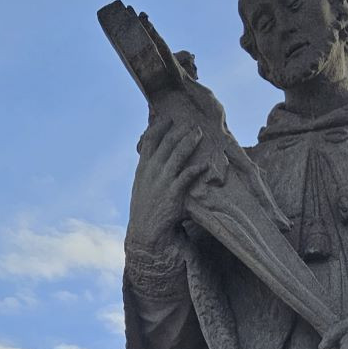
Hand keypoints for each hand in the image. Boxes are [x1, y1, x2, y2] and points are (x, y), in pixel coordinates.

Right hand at [128, 118, 209, 255]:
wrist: (145, 231)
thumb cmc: (146, 209)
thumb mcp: (142, 186)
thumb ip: (148, 170)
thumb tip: (155, 158)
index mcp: (143, 167)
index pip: (149, 139)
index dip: (159, 126)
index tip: (168, 117)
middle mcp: (152, 171)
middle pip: (167, 142)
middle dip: (180, 130)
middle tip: (193, 123)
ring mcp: (163, 181)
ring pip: (177, 154)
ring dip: (190, 141)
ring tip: (199, 133)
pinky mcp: (174, 194)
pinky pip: (187, 176)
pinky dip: (197, 168)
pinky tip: (206, 164)